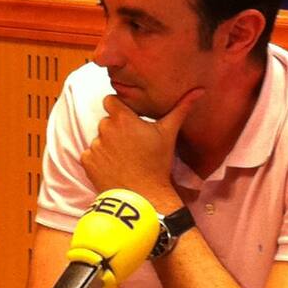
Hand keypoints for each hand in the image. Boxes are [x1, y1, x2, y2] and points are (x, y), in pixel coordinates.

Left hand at [80, 88, 202, 204]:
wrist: (143, 197)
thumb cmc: (157, 163)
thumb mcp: (169, 133)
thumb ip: (181, 108)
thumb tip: (199, 91)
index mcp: (122, 118)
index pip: (110, 100)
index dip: (119, 108)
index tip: (129, 119)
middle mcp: (105, 128)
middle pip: (107, 121)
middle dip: (116, 129)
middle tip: (132, 143)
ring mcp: (95, 145)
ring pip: (99, 138)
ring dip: (108, 145)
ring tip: (125, 158)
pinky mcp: (87, 161)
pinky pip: (90, 154)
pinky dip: (98, 160)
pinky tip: (114, 167)